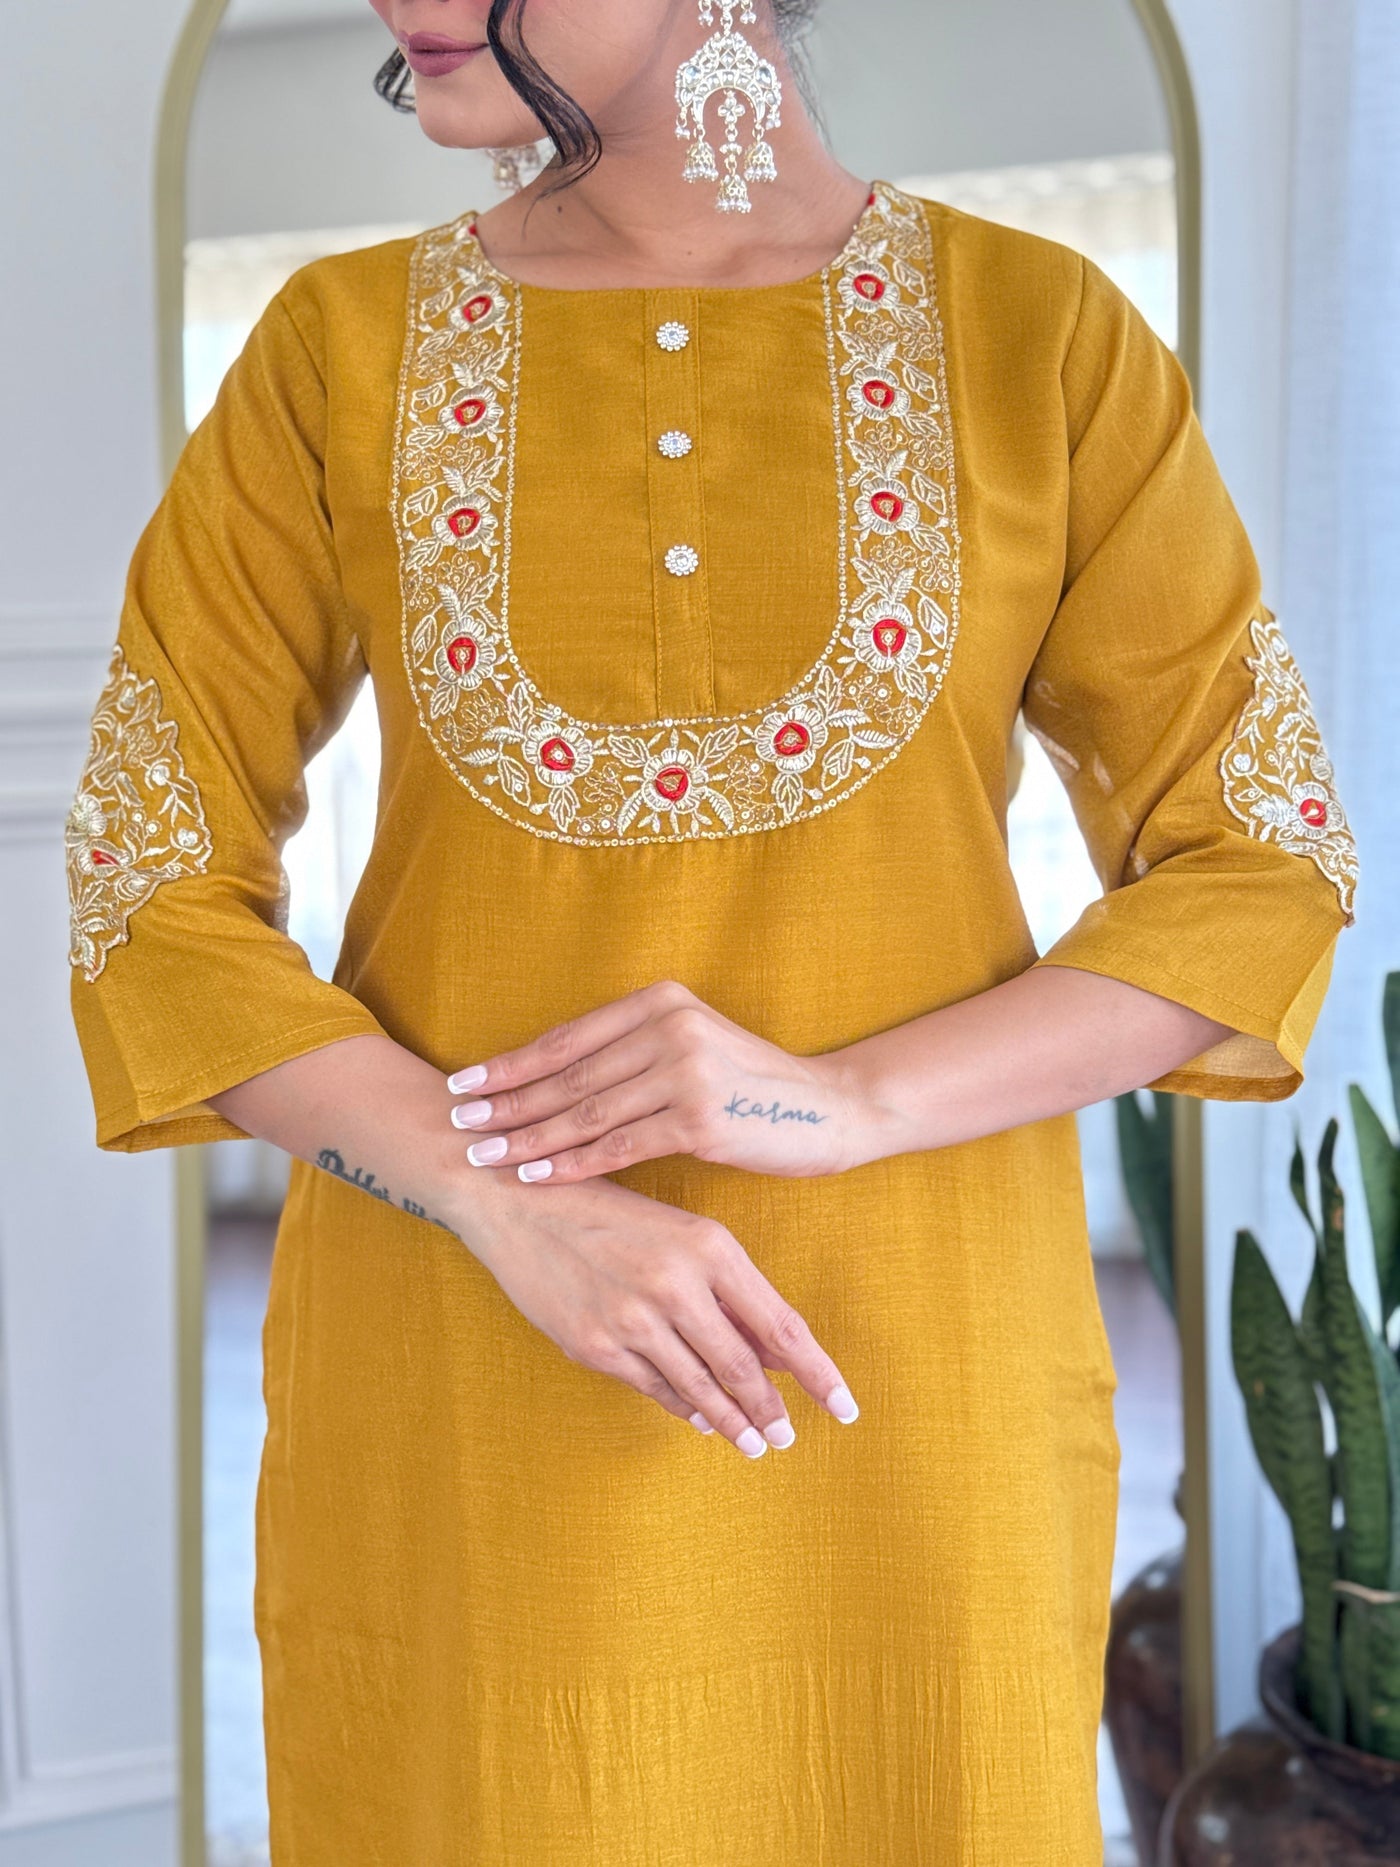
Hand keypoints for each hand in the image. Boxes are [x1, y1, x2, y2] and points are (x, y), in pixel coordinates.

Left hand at [446, 980, 878, 1184]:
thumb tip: (549, 1079)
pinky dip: (572, 1163)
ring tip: (484, 1154)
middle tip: (459, 1122)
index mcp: (661, 1001)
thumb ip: (631, 1052)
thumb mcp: (692, 1047)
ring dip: (528, 1137)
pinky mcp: (700, 1118)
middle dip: (507, 1102)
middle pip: (568, 1073)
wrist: (829, 1109)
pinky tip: (536, 1176)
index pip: (568, 1037)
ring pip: (586, 1111)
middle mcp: (670, 1026)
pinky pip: (619, 1145)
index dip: (511, 1063)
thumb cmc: (750, 1087)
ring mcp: (686, 1070)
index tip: (464, 1083)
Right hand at [459, 1173, 860, 1456]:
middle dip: (771, 1412)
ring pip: (699, 1388)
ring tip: (755, 1445)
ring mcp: (632, 1319)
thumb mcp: (678, 1232)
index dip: (818, 1373)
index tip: (846, 1407)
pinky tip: (700, 1420)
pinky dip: (682, 1408)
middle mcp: (676, 1284)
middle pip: (743, 1368)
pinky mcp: (594, 1345)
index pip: (781, 1325)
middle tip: (789, 1439)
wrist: (516, 1199)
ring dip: (732, 1423)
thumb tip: (776, 1353)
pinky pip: (653, 1388)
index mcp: (709, 1246)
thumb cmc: (608, 1210)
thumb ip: (728, 1290)